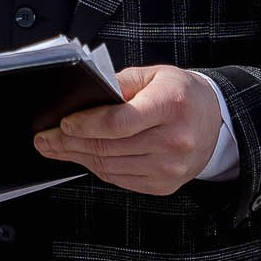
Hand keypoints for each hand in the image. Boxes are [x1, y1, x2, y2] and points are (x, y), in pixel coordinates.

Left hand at [32, 66, 221, 195]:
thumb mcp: (154, 75)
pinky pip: (120, 179)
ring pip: (110, 166)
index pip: (119, 122)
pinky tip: (83, 157)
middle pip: (109, 147)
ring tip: (56, 148)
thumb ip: (119, 83)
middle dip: (69, 144)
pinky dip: (97, 168)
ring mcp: (170, 168)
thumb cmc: (181, 94)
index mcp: (171, 106)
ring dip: (78, 158)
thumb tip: (85, 96)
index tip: (63, 123)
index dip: (86, 124)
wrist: (216, 122)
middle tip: (45, 139)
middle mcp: (174, 140)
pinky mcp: (164, 185)